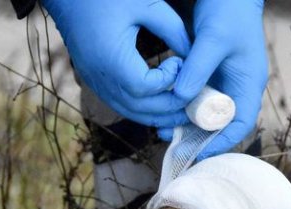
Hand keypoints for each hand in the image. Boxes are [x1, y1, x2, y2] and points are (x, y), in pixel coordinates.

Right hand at [43, 0, 191, 126]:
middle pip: (140, 108)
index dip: (168, 80)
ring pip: (130, 112)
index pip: (145, 87)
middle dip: (169, 109)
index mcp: (111, 59)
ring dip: (157, 116)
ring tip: (181, 111)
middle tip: (193, 102)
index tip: (179, 62)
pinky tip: (160, 103)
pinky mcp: (95, 82)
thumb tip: (195, 55)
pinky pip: (121, 105)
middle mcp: (101, 78)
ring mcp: (96, 83)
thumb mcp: (146, 5)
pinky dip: (142, 109)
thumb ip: (173, 30)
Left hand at [161, 0, 267, 158]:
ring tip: (162, 131)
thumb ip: (198, 69)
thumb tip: (181, 97)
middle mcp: (237, 86)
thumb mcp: (213, 39)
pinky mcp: (208, 74)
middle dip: (198, 138)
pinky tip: (164, 109)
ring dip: (186, 124)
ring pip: (206, 112)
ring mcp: (223, 81)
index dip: (223, 141)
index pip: (241, 123)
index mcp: (248, 82)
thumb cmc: (228, 10)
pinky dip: (182, 106)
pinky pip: (196, 97)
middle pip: (221, 123)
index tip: (200, 152)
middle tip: (173, 145)